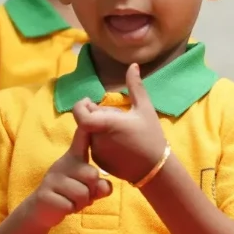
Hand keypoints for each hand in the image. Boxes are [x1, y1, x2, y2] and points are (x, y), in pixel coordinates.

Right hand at [28, 113, 112, 225]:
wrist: (41, 210)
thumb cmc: (69, 194)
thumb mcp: (87, 188)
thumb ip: (100, 186)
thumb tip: (105, 186)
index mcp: (74, 158)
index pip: (81, 138)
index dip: (87, 125)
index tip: (88, 101)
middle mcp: (63, 164)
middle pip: (92, 175)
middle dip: (92, 192)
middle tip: (82, 195)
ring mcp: (53, 178)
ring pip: (83, 194)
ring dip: (82, 203)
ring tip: (73, 201)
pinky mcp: (45, 194)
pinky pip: (70, 205)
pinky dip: (70, 210)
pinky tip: (63, 207)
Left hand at [79, 65, 170, 183]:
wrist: (154, 168)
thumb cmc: (150, 136)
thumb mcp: (145, 108)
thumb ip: (135, 86)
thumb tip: (133, 65)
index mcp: (104, 124)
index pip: (79, 112)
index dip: (82, 105)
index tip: (92, 102)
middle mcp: (96, 138)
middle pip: (85, 121)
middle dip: (95, 115)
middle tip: (114, 116)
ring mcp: (96, 151)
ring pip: (89, 133)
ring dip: (98, 128)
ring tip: (118, 130)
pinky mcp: (98, 161)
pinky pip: (94, 146)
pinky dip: (101, 141)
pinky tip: (119, 143)